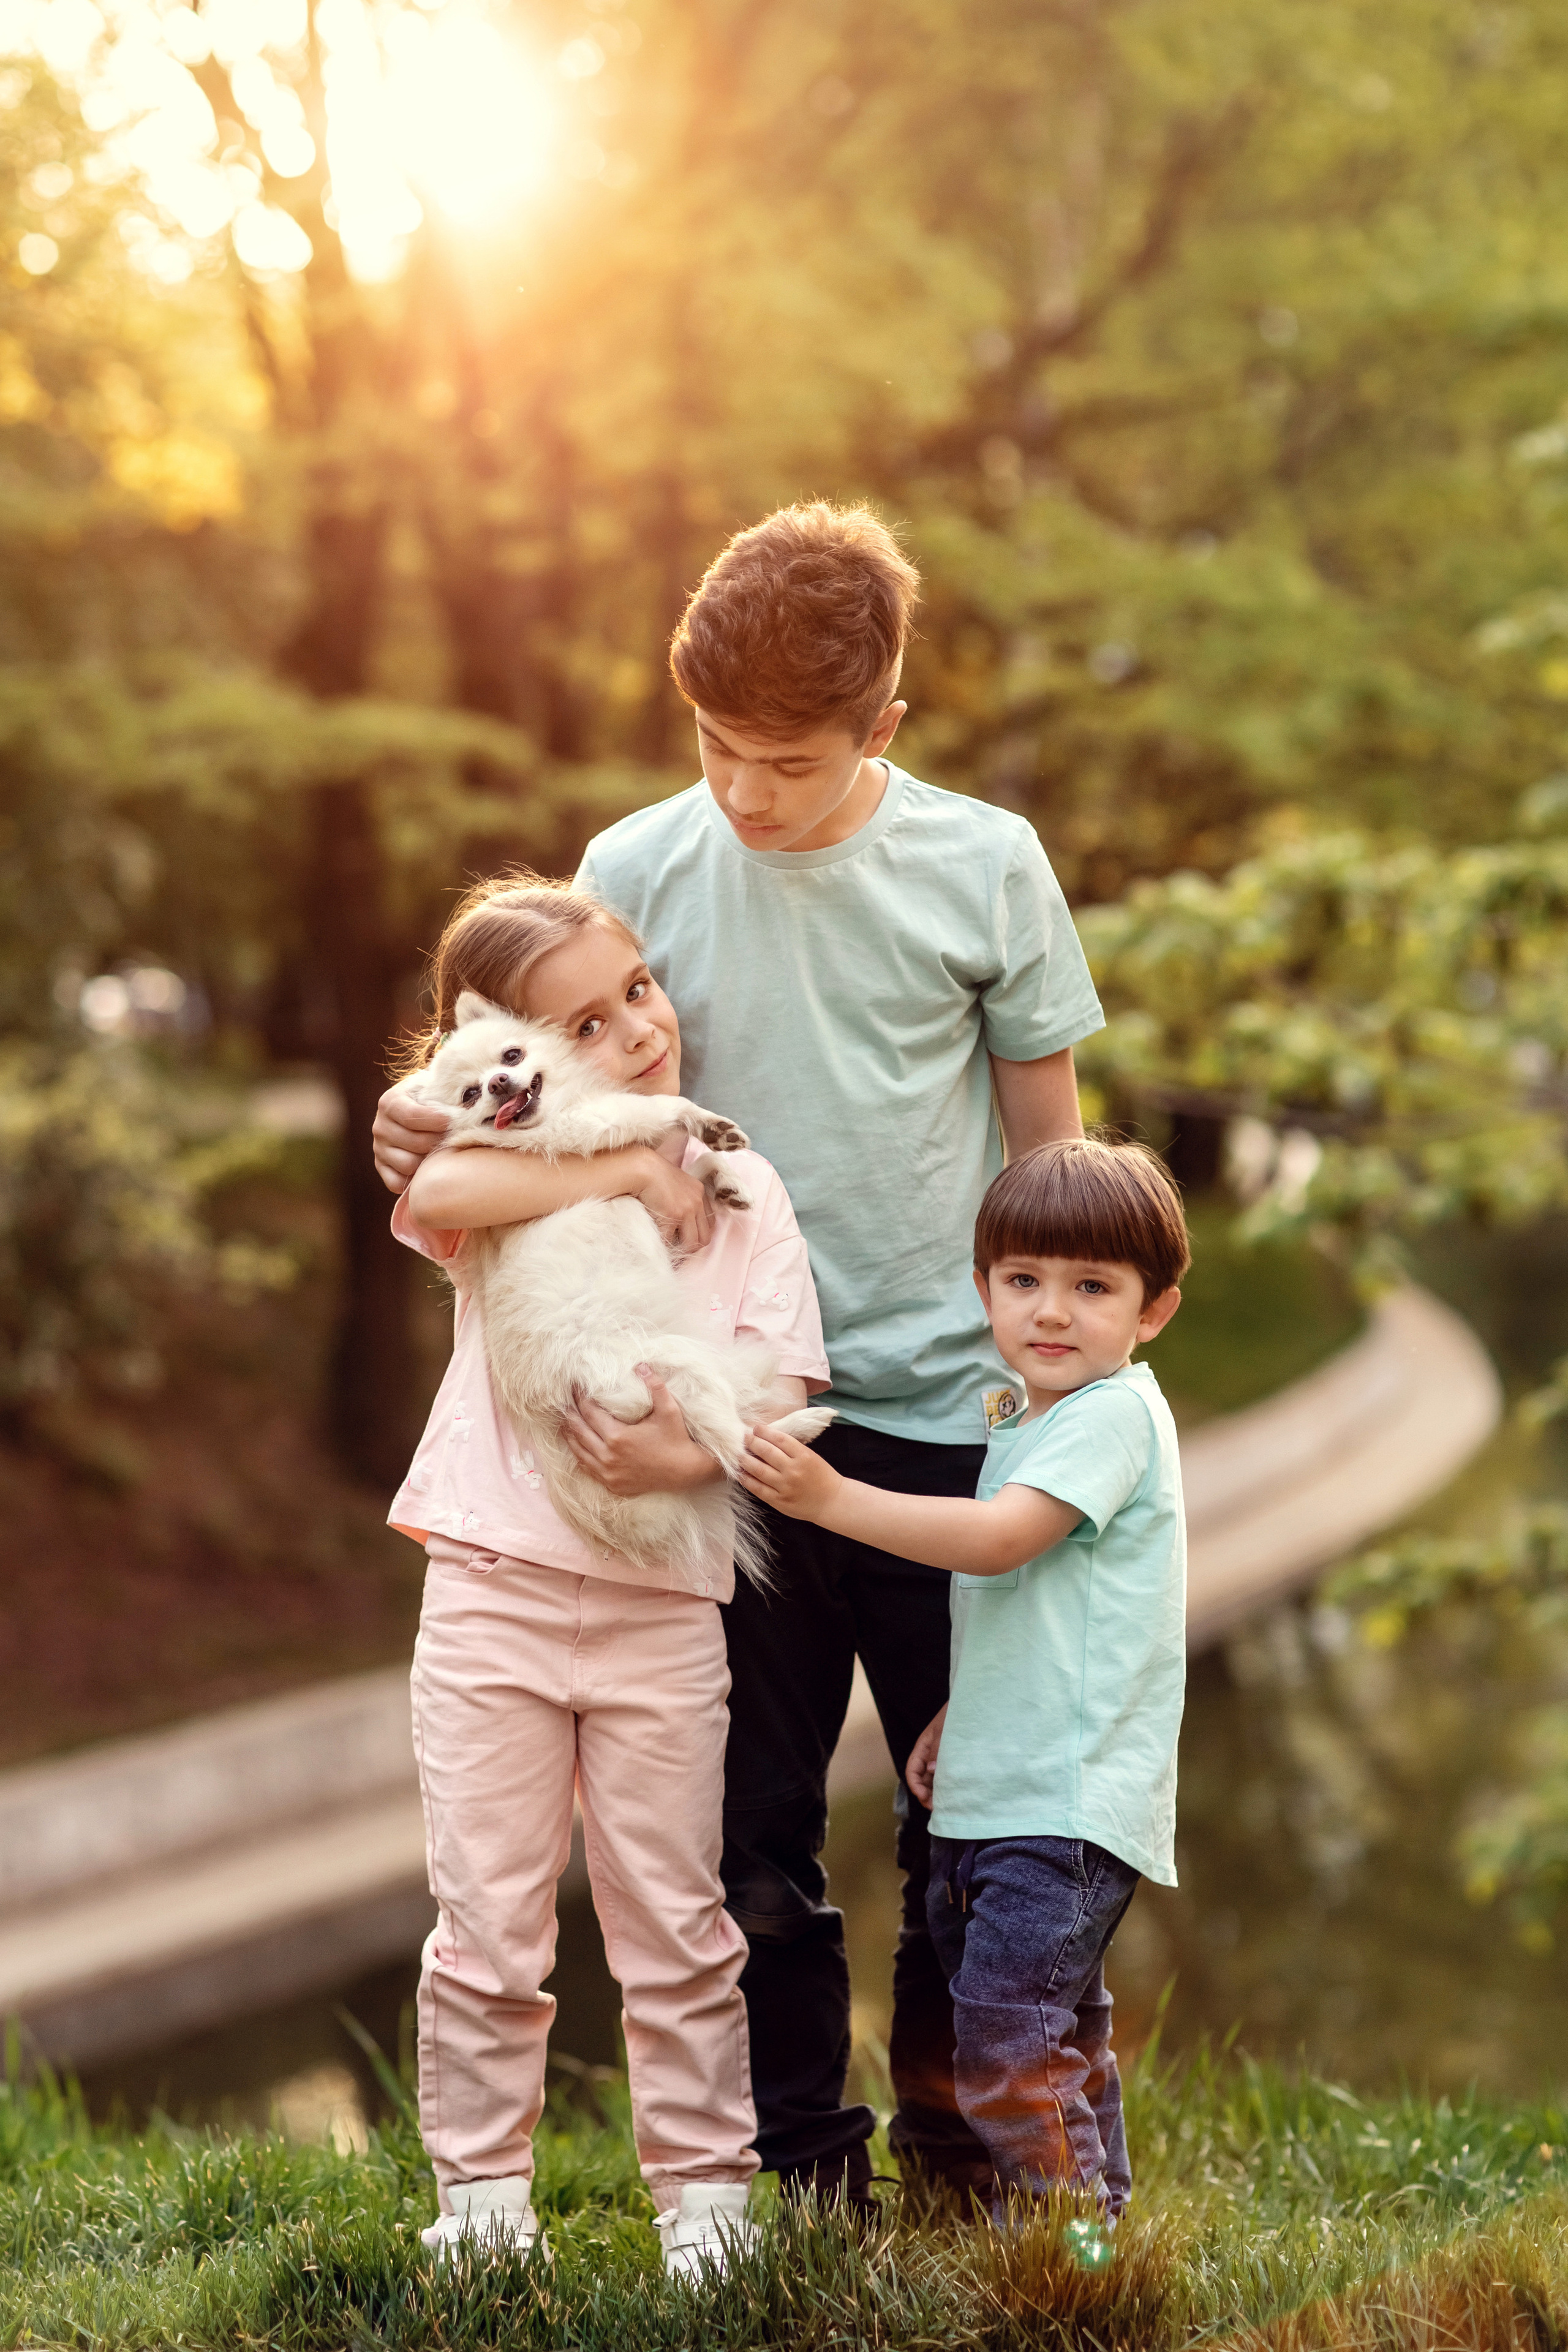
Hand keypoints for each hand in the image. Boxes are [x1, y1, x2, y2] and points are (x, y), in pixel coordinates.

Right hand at [373, 1079, 447, 1195]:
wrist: (417, 1106)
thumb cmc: (431, 1098)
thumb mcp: (435, 1089)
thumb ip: (446, 1097)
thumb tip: (466, 1111)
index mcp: (390, 1102)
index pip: (412, 1117)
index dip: (437, 1121)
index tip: (453, 1121)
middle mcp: (380, 1126)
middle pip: (415, 1143)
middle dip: (438, 1141)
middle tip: (451, 1137)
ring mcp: (378, 1148)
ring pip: (408, 1164)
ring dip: (428, 1161)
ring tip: (440, 1150)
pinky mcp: (381, 1166)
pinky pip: (396, 1182)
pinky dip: (413, 1179)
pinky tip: (426, 1166)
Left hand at [559, 1370, 722, 1496]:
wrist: (685, 1471)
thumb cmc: (677, 1438)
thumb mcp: (669, 1410)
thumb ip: (655, 1386)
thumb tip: (641, 1365)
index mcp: (618, 1437)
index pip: (590, 1413)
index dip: (581, 1398)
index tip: (576, 1387)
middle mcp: (608, 1457)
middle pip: (579, 1431)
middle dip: (570, 1414)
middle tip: (562, 1401)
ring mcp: (609, 1473)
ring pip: (579, 1451)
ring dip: (570, 1435)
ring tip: (564, 1421)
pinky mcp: (612, 1484)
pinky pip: (588, 1468)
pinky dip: (580, 1454)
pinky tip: (577, 1445)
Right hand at [632, 1147, 713, 1256]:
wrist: (642, 1168)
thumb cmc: (653, 1174)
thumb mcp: (676, 1183)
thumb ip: (682, 1197)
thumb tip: (679, 1220)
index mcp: (699, 1192)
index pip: (709, 1223)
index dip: (699, 1234)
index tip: (688, 1239)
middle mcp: (697, 1202)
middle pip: (705, 1237)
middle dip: (692, 1247)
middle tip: (680, 1251)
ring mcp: (686, 1209)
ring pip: (692, 1243)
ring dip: (681, 1251)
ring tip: (671, 1252)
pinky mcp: (672, 1215)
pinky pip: (670, 1240)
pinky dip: (664, 1246)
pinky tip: (658, 1245)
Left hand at [738, 1423, 840, 1520]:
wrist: (831, 1501)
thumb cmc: (821, 1476)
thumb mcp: (811, 1456)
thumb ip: (791, 1449)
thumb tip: (766, 1439)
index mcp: (803, 1456)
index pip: (779, 1439)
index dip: (765, 1432)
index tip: (756, 1428)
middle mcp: (793, 1470)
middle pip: (767, 1452)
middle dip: (752, 1442)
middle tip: (743, 1437)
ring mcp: (785, 1487)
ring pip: (759, 1470)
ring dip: (745, 1460)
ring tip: (738, 1454)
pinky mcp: (779, 1501)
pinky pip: (758, 1488)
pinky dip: (747, 1480)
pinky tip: (740, 1473)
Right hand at [905, 1707, 946, 1810]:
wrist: (972, 1706)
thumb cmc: (956, 1715)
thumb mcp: (945, 1731)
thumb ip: (937, 1750)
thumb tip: (931, 1771)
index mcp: (923, 1746)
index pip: (912, 1769)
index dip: (915, 1785)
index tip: (924, 1797)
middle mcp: (930, 1754)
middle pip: (922, 1778)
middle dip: (925, 1794)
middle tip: (936, 1807)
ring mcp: (941, 1757)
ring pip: (933, 1779)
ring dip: (936, 1793)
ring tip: (945, 1805)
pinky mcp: (953, 1760)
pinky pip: (946, 1775)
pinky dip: (947, 1786)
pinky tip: (954, 1794)